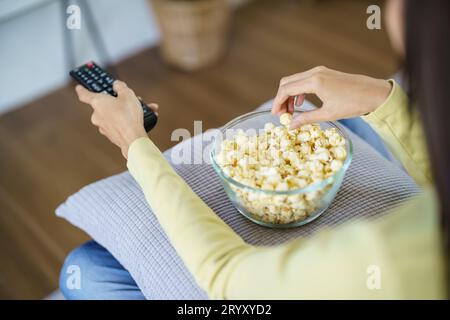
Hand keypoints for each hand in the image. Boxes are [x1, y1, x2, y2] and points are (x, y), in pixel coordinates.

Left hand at [75, 80, 158, 157]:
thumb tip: (117, 85)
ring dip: (127, 111)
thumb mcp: (127, 94)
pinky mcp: (112, 135)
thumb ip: (120, 86)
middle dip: (118, 102)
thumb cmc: (128, 116)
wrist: (133, 140)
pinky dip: (129, 121)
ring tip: (144, 110)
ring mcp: (103, 127)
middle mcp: (97, 115)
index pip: (84, 94)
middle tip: (129, 99)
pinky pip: (120, 124)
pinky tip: (143, 119)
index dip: (82, 89)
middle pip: (106, 105)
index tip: (79, 88)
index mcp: (98, 103)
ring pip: (115, 115)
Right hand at [272, 66, 391, 128]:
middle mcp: (314, 72)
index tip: (275, 115)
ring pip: (295, 80)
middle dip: (281, 98)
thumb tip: (291, 126)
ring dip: (290, 94)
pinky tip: (302, 102)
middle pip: (287, 82)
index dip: (277, 102)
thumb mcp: (328, 114)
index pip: (286, 89)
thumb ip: (306, 119)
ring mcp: (319, 71)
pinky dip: (298, 90)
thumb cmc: (353, 104)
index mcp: (314, 82)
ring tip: (292, 111)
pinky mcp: (324, 72)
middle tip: (282, 114)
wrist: (374, 93)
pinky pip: (304, 79)